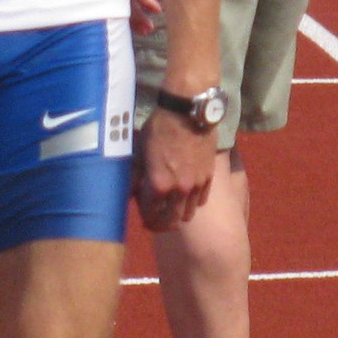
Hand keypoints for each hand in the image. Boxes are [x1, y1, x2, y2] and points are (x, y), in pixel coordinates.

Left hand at [133, 110, 215, 232]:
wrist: (188, 112)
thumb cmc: (160, 128)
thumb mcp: (140, 152)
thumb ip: (134, 177)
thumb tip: (128, 193)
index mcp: (159, 185)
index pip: (150, 215)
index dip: (145, 218)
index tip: (143, 217)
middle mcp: (179, 190)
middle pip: (171, 222)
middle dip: (161, 225)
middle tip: (156, 222)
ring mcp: (196, 185)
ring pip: (188, 214)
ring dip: (178, 215)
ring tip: (171, 209)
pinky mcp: (209, 177)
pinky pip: (201, 201)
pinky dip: (192, 203)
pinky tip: (186, 197)